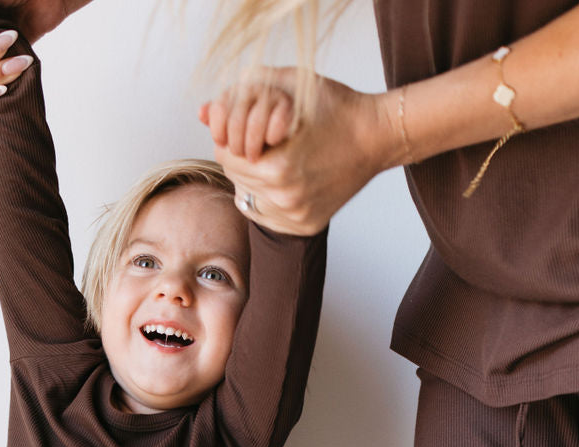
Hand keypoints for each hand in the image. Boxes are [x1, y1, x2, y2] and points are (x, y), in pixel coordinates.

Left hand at [200, 67, 397, 235]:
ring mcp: (296, 217)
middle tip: (259, 143)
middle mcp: (285, 199)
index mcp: (278, 168)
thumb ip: (242, 96)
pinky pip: (267, 215)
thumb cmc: (333, 107)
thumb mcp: (287, 88)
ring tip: (274, 160)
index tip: (246, 128)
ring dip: (252, 178)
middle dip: (240, 157)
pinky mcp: (305, 227)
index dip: (231, 136)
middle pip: (235, 177)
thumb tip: (202, 114)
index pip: (225, 154)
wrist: (375, 137)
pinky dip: (268, 198)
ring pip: (248, 198)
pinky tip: (284, 180)